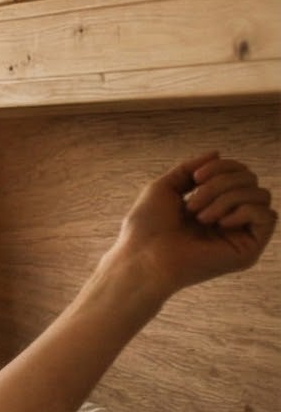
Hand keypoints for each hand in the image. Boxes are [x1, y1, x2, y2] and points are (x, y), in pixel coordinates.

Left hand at [108, 154, 273, 299]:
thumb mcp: (165, 187)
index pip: (239, 173)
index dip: (222, 166)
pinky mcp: (248, 250)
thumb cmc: (146, 228)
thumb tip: (217, 153)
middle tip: (192, 205)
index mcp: (213, 204)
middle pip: (250, 180)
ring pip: (260, 195)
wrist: (143, 258)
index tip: (196, 178)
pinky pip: (268, 216)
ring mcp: (240, 235)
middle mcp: (230, 218)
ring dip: (228, 198)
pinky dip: (244, 211)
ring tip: (200, 217)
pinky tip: (220, 223)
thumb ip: (190, 168)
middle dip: (220, 184)